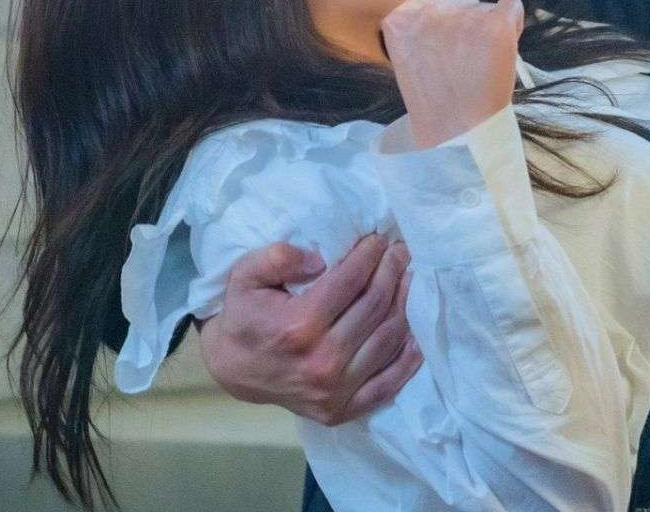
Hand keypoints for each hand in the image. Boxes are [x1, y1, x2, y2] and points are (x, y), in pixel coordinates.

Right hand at [198, 234, 420, 425]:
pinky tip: (416, 335)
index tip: (380, 239)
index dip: (369, 255)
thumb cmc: (243, 316)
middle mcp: (322, 360)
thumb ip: (276, 258)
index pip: (350, 281)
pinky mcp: (342, 410)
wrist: (232, 369)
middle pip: (374, 306)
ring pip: (387, 340)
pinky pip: (387, 385)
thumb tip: (319, 259)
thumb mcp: (244, 277)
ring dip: (404, 305)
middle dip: (392, 272)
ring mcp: (334, 390)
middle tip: (401, 252)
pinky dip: (407, 360)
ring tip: (410, 279)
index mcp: (299, 326)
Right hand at [381, 0, 523, 148]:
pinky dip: (513, 22)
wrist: (459, 133)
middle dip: (467, 25)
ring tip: (480, 64)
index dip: (443, 23)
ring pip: (486, 8)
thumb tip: (460, 9)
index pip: (429, 0)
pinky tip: (504, 48)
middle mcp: (430, 12)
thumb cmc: (436, 102)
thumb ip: (426, 31)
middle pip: (461, 2)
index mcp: (400, 21)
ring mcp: (464, 17)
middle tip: (465, 62)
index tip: (444, 48)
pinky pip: (511, 5)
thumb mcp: (414, 59)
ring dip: (487, 28)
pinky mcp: (495, 26)